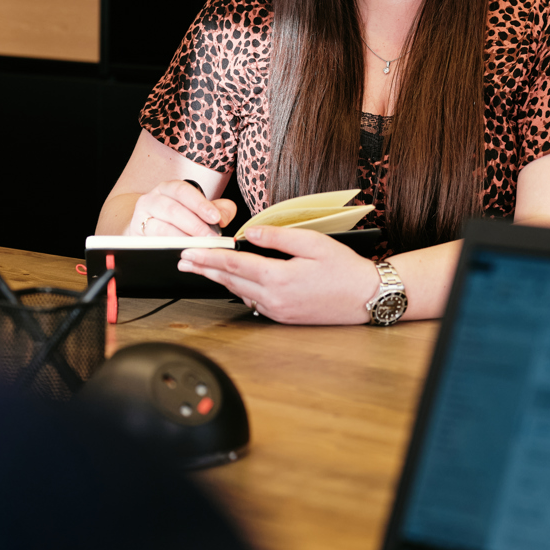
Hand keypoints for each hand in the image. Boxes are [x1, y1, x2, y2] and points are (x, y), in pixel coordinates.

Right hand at [127, 180, 236, 237]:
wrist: (148, 226)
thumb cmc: (178, 217)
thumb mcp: (199, 209)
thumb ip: (217, 209)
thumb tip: (224, 216)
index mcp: (168, 188)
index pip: (183, 191)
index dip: (200, 204)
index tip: (216, 218)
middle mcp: (152, 199)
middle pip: (172, 210)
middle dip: (194, 225)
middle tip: (210, 237)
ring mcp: (141, 217)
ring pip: (160, 228)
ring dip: (181, 238)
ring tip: (198, 246)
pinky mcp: (136, 235)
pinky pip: (152, 242)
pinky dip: (168, 247)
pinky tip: (181, 251)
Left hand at [178, 226, 378, 323]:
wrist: (366, 297)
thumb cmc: (344, 268)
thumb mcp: (313, 243)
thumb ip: (278, 237)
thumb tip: (251, 232)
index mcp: (279, 278)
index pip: (233, 264)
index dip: (207, 257)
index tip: (188, 252)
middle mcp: (274, 298)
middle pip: (229, 281)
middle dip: (204, 269)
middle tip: (182, 260)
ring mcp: (277, 311)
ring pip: (239, 292)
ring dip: (218, 280)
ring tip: (200, 269)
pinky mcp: (283, 317)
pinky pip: (254, 301)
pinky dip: (239, 289)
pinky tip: (232, 281)